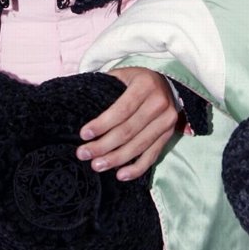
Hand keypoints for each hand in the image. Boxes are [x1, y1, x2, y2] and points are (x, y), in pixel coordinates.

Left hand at [76, 67, 177, 181]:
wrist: (166, 82)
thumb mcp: (122, 75)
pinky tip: (120, 175)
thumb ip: (107, 87)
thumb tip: (79, 106)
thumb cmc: (136, 79)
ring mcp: (167, 121)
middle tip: (84, 154)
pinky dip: (137, 168)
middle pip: (128, 130)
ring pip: (139, 146)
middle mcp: (159, 103)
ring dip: (116, 159)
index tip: (84, 134)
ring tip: (97, 165)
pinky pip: (153, 155)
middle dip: (103, 145)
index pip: (121, 110)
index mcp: (145, 85)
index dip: (102, 124)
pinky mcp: (169, 134)